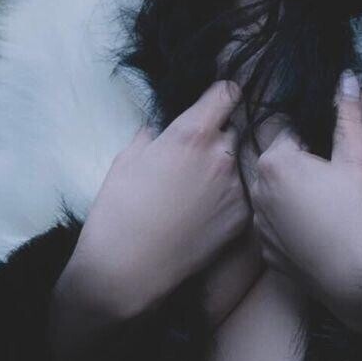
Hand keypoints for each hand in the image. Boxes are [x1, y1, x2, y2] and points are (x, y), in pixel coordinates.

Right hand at [68, 79, 252, 322]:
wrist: (128, 268)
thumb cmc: (118, 210)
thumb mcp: (127, 159)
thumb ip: (153, 134)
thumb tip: (162, 130)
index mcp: (193, 133)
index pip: (227, 92)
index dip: (220, 94)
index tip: (214, 102)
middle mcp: (222, 155)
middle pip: (233, 130)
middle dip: (218, 136)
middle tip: (194, 156)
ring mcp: (237, 187)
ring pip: (239, 163)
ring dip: (224, 168)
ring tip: (197, 190)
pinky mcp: (242, 217)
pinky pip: (243, 194)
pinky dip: (229, 197)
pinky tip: (205, 212)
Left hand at [241, 71, 361, 332]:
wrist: (359, 280)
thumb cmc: (360, 215)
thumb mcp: (360, 159)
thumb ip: (348, 115)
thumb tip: (346, 77)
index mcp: (277, 161)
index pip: (280, 127)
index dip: (304, 131)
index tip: (322, 144)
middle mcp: (257, 190)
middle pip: (269, 159)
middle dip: (291, 159)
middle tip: (325, 172)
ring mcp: (259, 224)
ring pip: (267, 193)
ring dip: (286, 190)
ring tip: (320, 200)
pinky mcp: (266, 252)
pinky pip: (271, 225)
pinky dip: (286, 222)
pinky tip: (312, 227)